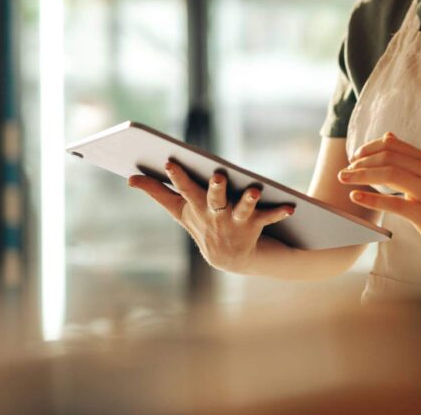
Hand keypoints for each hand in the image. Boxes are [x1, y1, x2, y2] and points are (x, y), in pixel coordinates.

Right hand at [128, 162, 294, 273]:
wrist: (230, 258)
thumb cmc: (203, 224)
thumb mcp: (180, 210)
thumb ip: (157, 192)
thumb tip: (129, 178)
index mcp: (196, 207)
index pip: (184, 189)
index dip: (178, 176)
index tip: (171, 161)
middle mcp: (215, 215)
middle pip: (213, 199)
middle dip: (215, 189)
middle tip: (218, 176)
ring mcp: (235, 222)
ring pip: (242, 210)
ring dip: (248, 201)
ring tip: (254, 190)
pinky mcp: (254, 227)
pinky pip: (268, 218)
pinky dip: (279, 212)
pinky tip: (291, 206)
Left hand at [337, 133, 420, 260]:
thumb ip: (408, 156)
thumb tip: (387, 136)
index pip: (392, 145)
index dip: (369, 148)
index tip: (355, 157)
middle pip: (387, 158)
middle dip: (361, 162)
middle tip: (344, 171)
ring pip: (389, 175)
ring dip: (361, 175)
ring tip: (344, 179)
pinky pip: (394, 204)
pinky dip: (371, 199)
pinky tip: (355, 197)